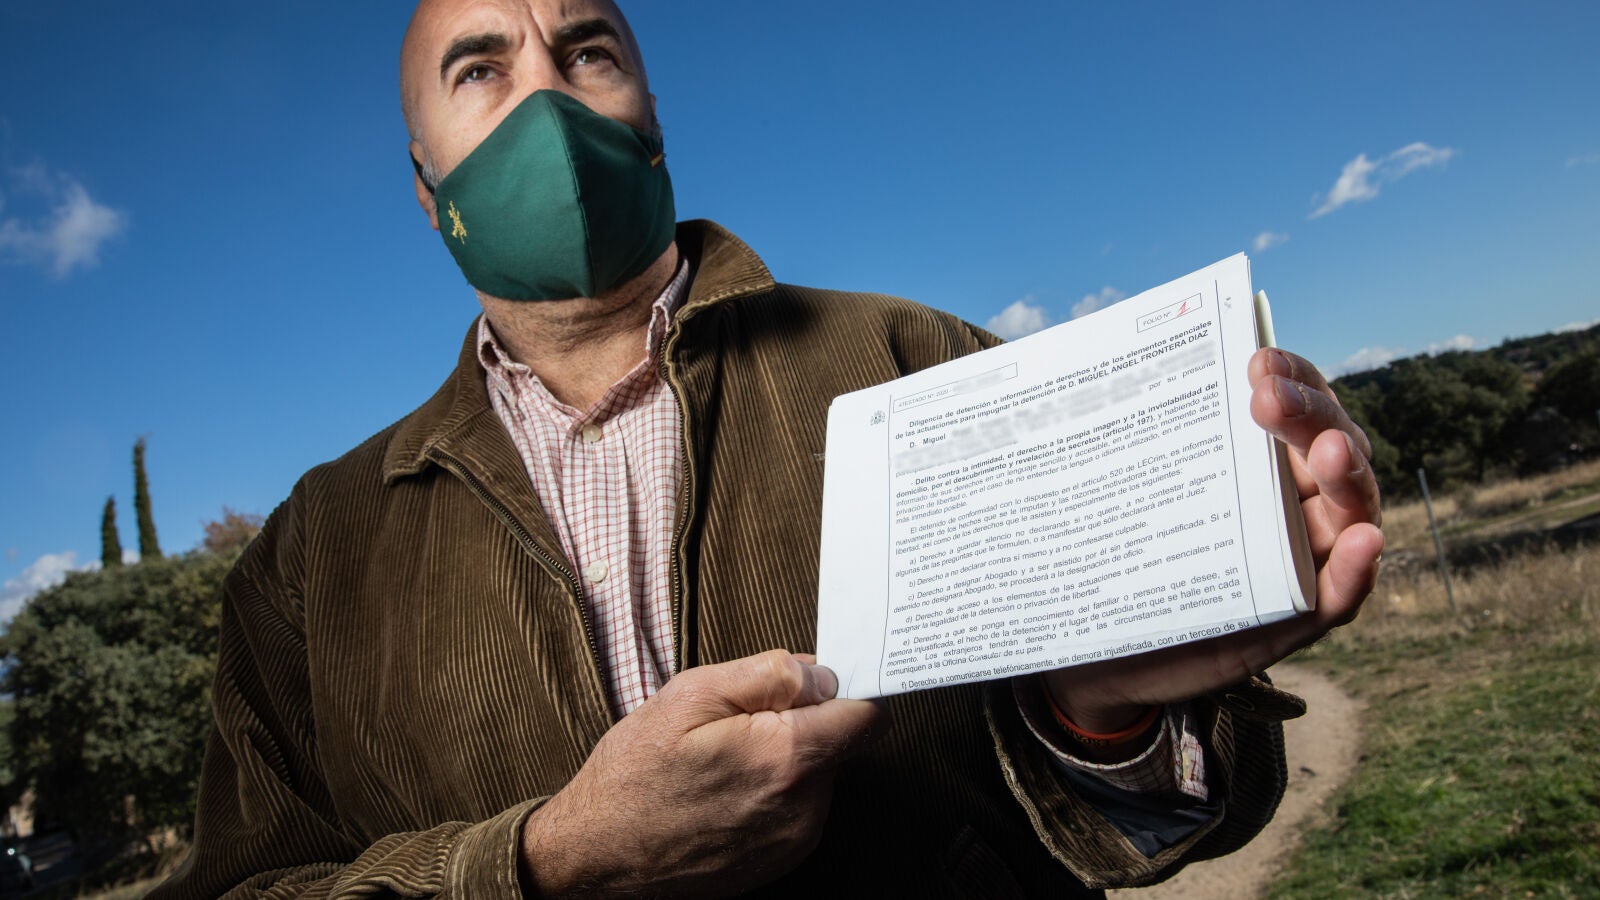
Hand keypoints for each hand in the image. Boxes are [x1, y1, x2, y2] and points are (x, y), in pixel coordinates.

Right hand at [519, 650, 887, 896]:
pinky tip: (726, 790)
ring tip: (725, 759)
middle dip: (804, 720)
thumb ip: (769, 674)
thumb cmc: (635, 772)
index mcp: (786, 756)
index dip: (846, 688)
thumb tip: (823, 671)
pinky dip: (775, 791)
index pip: (867, 715)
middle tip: (740, 720)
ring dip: (788, 758)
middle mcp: (803, 805)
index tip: (817, 681)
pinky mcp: (781, 859)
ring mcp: (794, 838)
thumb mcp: (691, 694)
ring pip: (819, 774)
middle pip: (840, 742)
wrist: (598, 853)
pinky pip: (800, 807)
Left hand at [1044, 348, 1383, 734]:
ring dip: (1345, 476)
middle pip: (1328, 447)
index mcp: (1259, 457)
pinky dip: (1357, 566)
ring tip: (1329, 452)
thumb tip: (1100, 364)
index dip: (1291, 377)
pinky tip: (1361, 541)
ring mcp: (1304, 556)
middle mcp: (1293, 499)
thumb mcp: (1124, 493)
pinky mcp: (1301, 615)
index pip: (1297, 402)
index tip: (1257, 360)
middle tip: (1267, 400)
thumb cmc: (1118, 558)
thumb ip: (1136, 440)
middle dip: (1308, 416)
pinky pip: (1342, 593)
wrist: (1101, 650)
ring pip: (1349, 510)